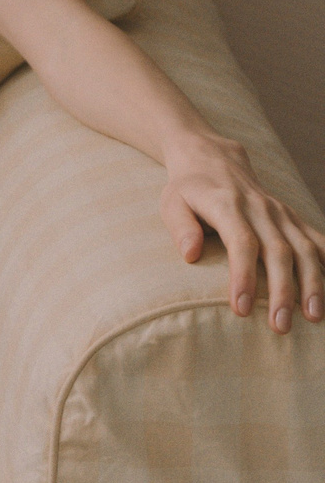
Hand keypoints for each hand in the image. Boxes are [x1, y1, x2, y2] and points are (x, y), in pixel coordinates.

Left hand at [159, 134, 324, 332]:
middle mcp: (261, 209)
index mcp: (228, 205)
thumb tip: (190, 255)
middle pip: (278, 251)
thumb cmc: (188, 188)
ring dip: (313, 283)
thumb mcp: (172, 203)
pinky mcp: (293, 217)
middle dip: (283, 291)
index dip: (244, 276)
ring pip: (305, 248)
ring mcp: (281, 213)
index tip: (242, 309)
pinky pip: (317, 239)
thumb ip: (181, 227)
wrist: (214, 157)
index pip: (242, 243)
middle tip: (281, 326)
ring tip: (315, 317)